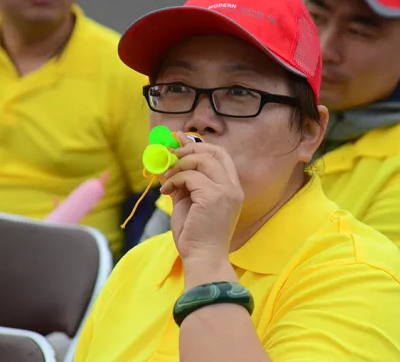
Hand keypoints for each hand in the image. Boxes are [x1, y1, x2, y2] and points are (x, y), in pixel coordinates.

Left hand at [159, 132, 243, 261]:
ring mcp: (225, 191)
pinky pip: (190, 176)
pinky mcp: (212, 197)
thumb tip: (171, 162)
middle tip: (171, 155)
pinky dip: (174, 180)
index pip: (221, 155)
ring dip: (179, 165)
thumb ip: (186, 182)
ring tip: (167, 178)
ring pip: (200, 161)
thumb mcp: (190, 203)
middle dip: (189, 149)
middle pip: (214, 152)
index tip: (180, 140)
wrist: (203, 259)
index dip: (200, 145)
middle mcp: (233, 187)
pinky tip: (166, 192)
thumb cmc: (196, 236)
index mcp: (232, 189)